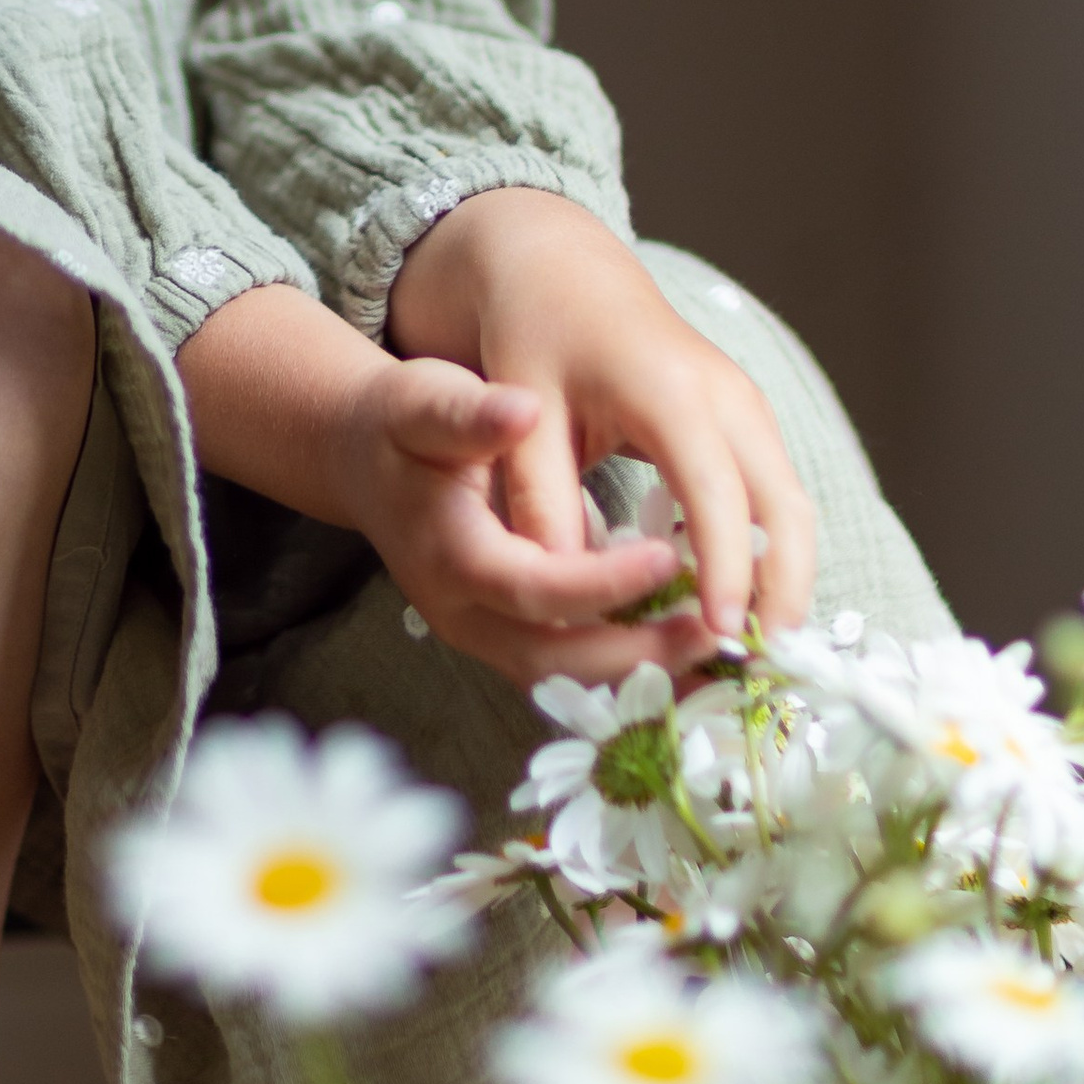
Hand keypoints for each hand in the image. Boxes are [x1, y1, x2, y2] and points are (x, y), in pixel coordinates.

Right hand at [176, 272, 756, 690]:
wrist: (361, 460)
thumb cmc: (401, 425)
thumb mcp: (424, 402)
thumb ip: (470, 413)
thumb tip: (521, 409)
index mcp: (453, 557)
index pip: (538, 588)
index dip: (606, 582)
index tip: (672, 556)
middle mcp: (464, 614)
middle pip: (559, 661)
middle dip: (641, 654)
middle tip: (719, 631)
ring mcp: (482, 635)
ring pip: (569, 681)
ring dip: (644, 674)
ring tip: (721, 652)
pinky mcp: (503, 638)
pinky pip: (571, 671)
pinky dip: (628, 668)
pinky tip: (688, 651)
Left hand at [386, 189, 814, 673]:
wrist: (562, 268)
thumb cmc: (535, 336)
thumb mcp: (523, 413)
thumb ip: (539, 498)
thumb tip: (559, 590)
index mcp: (671, 392)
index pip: (716, 496)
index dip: (724, 571)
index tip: (720, 638)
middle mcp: (728, 398)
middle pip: (786, 507)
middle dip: (783, 591)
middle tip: (759, 670)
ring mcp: (746, 408)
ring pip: (791, 507)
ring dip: (785, 580)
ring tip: (755, 655)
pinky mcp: (744, 422)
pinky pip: (776, 498)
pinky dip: (772, 555)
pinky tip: (742, 609)